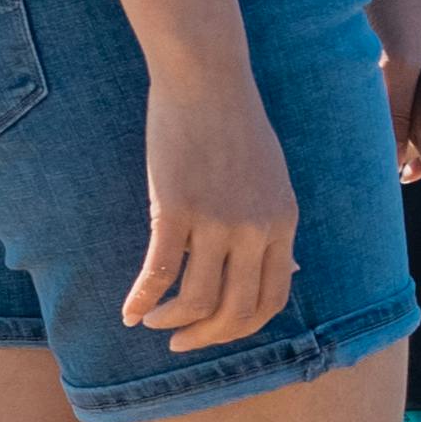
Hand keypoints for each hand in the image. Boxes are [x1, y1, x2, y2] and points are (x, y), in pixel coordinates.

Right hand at [122, 58, 299, 349]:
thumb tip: (291, 269)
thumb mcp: (273, 181)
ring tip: (152, 321)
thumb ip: (276, 226)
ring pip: (197, 301)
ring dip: (171, 322)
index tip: (215, 331)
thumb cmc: (236, 127)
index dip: (241, 327)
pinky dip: (142, 299)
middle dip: (205, 337)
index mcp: (283, 224)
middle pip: (235, 311)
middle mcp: (256, 229)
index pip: (272, 300)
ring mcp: (217, 221)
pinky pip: (158, 272)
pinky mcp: (176, 209)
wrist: (207, 79)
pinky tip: (129, 310)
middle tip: (178, 341)